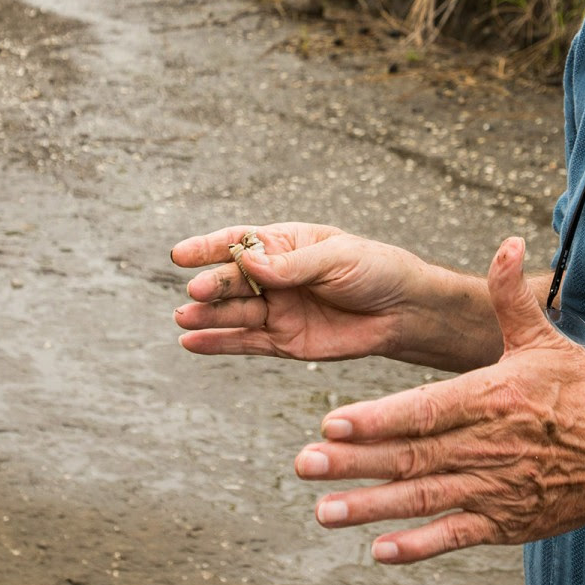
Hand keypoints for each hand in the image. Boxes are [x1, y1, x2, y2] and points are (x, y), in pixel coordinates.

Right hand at [172, 222, 459, 364]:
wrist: (405, 311)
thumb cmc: (376, 271)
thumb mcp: (337, 259)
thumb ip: (291, 265)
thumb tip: (246, 260)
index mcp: (286, 244)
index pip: (239, 242)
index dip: (208, 247)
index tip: (180, 255)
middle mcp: (275, 277)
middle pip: (233, 279)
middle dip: (212, 285)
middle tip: (195, 294)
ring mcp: (277, 309)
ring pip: (234, 312)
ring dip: (207, 316)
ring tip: (183, 319)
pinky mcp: (284, 341)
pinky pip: (245, 342)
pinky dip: (218, 343)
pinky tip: (191, 343)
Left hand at [293, 236, 584, 563]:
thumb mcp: (549, 339)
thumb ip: (512, 297)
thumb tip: (505, 243)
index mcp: (492, 398)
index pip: (424, 410)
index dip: (377, 419)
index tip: (333, 421)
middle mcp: (488, 447)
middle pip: (411, 457)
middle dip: (354, 462)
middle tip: (304, 465)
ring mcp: (496, 489)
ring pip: (424, 499)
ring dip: (371, 507)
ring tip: (324, 511)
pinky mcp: (506, 521)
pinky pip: (456, 534)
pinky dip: (418, 546)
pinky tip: (379, 551)